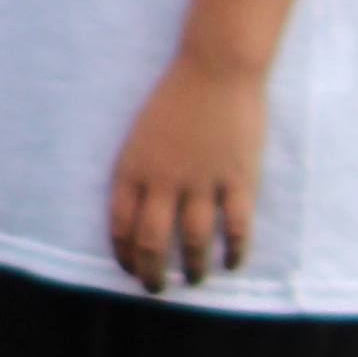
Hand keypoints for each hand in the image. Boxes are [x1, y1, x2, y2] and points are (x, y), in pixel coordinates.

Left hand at [107, 58, 265, 291]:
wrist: (216, 68)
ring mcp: (202, 181)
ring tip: (194, 280)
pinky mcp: (238, 179)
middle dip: (151, 274)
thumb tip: (137, 214)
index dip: (124, 256)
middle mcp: (163, 180)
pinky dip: (234, 251)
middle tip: (157, 288)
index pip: (120, 227)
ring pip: (192, 241)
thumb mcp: (140, 136)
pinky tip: (232, 263)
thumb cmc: (175, 98)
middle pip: (151, 242)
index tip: (130, 269)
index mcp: (133, 169)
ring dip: (192, 269)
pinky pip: (235, 227)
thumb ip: (137, 174)